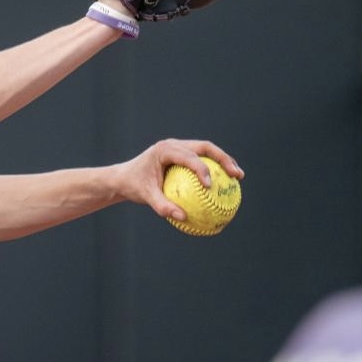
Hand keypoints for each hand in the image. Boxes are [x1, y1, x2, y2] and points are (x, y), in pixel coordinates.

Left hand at [115, 139, 243, 220]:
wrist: (124, 177)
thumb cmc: (133, 185)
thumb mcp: (145, 196)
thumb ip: (162, 206)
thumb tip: (182, 217)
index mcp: (165, 149)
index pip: (188, 156)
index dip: (202, 169)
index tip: (210, 186)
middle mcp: (174, 144)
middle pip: (205, 147)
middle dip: (223, 159)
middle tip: (237, 175)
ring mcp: (179, 148)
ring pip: (207, 151)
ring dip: (223, 162)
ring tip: (238, 178)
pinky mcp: (182, 155)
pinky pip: (202, 161)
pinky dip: (215, 170)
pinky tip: (224, 186)